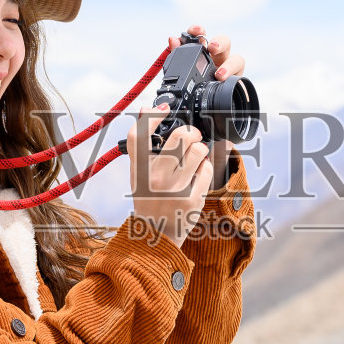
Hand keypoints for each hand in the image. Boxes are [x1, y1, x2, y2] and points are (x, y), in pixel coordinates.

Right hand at [127, 103, 212, 245]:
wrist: (156, 235)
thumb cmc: (148, 201)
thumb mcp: (138, 176)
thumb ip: (141, 147)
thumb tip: (146, 109)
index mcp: (138, 171)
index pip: (139, 135)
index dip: (151, 116)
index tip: (163, 108)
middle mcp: (154, 178)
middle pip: (179, 137)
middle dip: (191, 131)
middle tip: (192, 135)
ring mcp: (174, 189)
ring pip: (197, 150)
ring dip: (201, 147)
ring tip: (198, 152)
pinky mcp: (192, 199)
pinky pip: (206, 169)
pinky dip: (206, 166)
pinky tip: (200, 170)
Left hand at [167, 24, 246, 190]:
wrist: (203, 138)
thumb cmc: (188, 111)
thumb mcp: (177, 89)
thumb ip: (174, 65)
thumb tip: (171, 41)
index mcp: (200, 61)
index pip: (201, 40)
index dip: (198, 32)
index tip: (193, 31)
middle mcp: (217, 65)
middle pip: (224, 45)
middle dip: (218, 42)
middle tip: (210, 48)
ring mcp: (230, 78)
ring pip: (237, 60)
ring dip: (229, 63)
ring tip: (218, 74)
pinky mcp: (239, 90)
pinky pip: (243, 80)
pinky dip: (237, 77)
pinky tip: (225, 83)